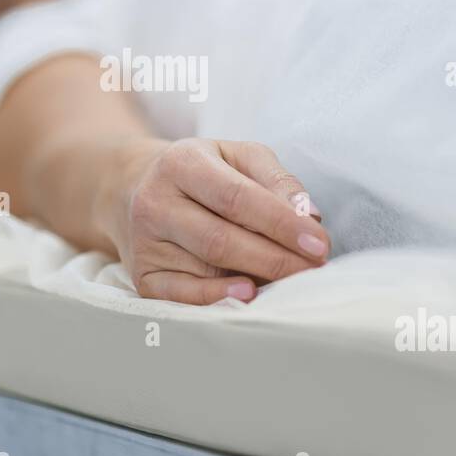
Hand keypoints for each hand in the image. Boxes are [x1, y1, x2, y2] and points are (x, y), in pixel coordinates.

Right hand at [97, 138, 328, 303]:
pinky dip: (217, 299)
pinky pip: (181, 296)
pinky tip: (248, 295)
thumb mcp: (237, 156)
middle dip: (276, 258)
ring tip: (295, 281)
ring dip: (258, 278)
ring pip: (206, 268)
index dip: (282, 224)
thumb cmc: (202, 172)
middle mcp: (155, 202)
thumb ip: (276, 179)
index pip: (237, 198)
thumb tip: (308, 216)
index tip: (319, 243)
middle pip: (221, 239)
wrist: (135, 187)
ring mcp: (145, 241)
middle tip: (315, 269)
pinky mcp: (143, 275)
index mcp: (182, 163)